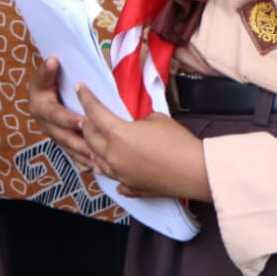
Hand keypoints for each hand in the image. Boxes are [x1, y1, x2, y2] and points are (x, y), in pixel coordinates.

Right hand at [25, 58, 92, 172]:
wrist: (44, 91)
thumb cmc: (49, 79)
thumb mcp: (46, 72)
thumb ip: (48, 69)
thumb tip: (52, 60)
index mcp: (39, 105)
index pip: (54, 114)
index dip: (67, 118)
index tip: (82, 121)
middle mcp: (44, 122)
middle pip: (62, 135)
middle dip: (79, 142)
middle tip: (96, 148)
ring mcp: (53, 133)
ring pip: (68, 147)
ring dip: (83, 155)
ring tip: (99, 162)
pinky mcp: (61, 141)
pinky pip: (73, 153)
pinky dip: (84, 161)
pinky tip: (97, 168)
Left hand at [75, 84, 211, 200]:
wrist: (197, 171)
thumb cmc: (178, 141)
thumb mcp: (155, 119)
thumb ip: (136, 120)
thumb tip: (132, 125)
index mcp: (117, 134)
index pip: (94, 112)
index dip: (85, 98)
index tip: (79, 88)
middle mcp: (113, 155)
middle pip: (89, 137)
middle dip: (86, 124)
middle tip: (88, 116)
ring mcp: (120, 174)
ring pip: (96, 159)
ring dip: (94, 148)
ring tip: (95, 141)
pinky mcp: (131, 187)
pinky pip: (115, 179)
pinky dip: (111, 172)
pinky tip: (113, 170)